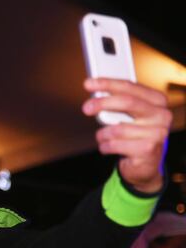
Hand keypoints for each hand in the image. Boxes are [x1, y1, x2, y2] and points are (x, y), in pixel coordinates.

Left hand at [83, 78, 170, 192]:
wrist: (144, 163)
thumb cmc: (134, 134)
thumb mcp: (128, 115)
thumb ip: (116, 102)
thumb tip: (95, 92)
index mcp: (157, 101)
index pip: (130, 87)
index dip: (107, 84)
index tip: (89, 84)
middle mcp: (161, 115)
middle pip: (127, 102)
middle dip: (102, 103)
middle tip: (86, 108)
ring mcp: (157, 133)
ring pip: (116, 129)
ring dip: (103, 134)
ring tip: (105, 137)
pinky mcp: (148, 149)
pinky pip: (114, 144)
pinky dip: (105, 146)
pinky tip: (109, 147)